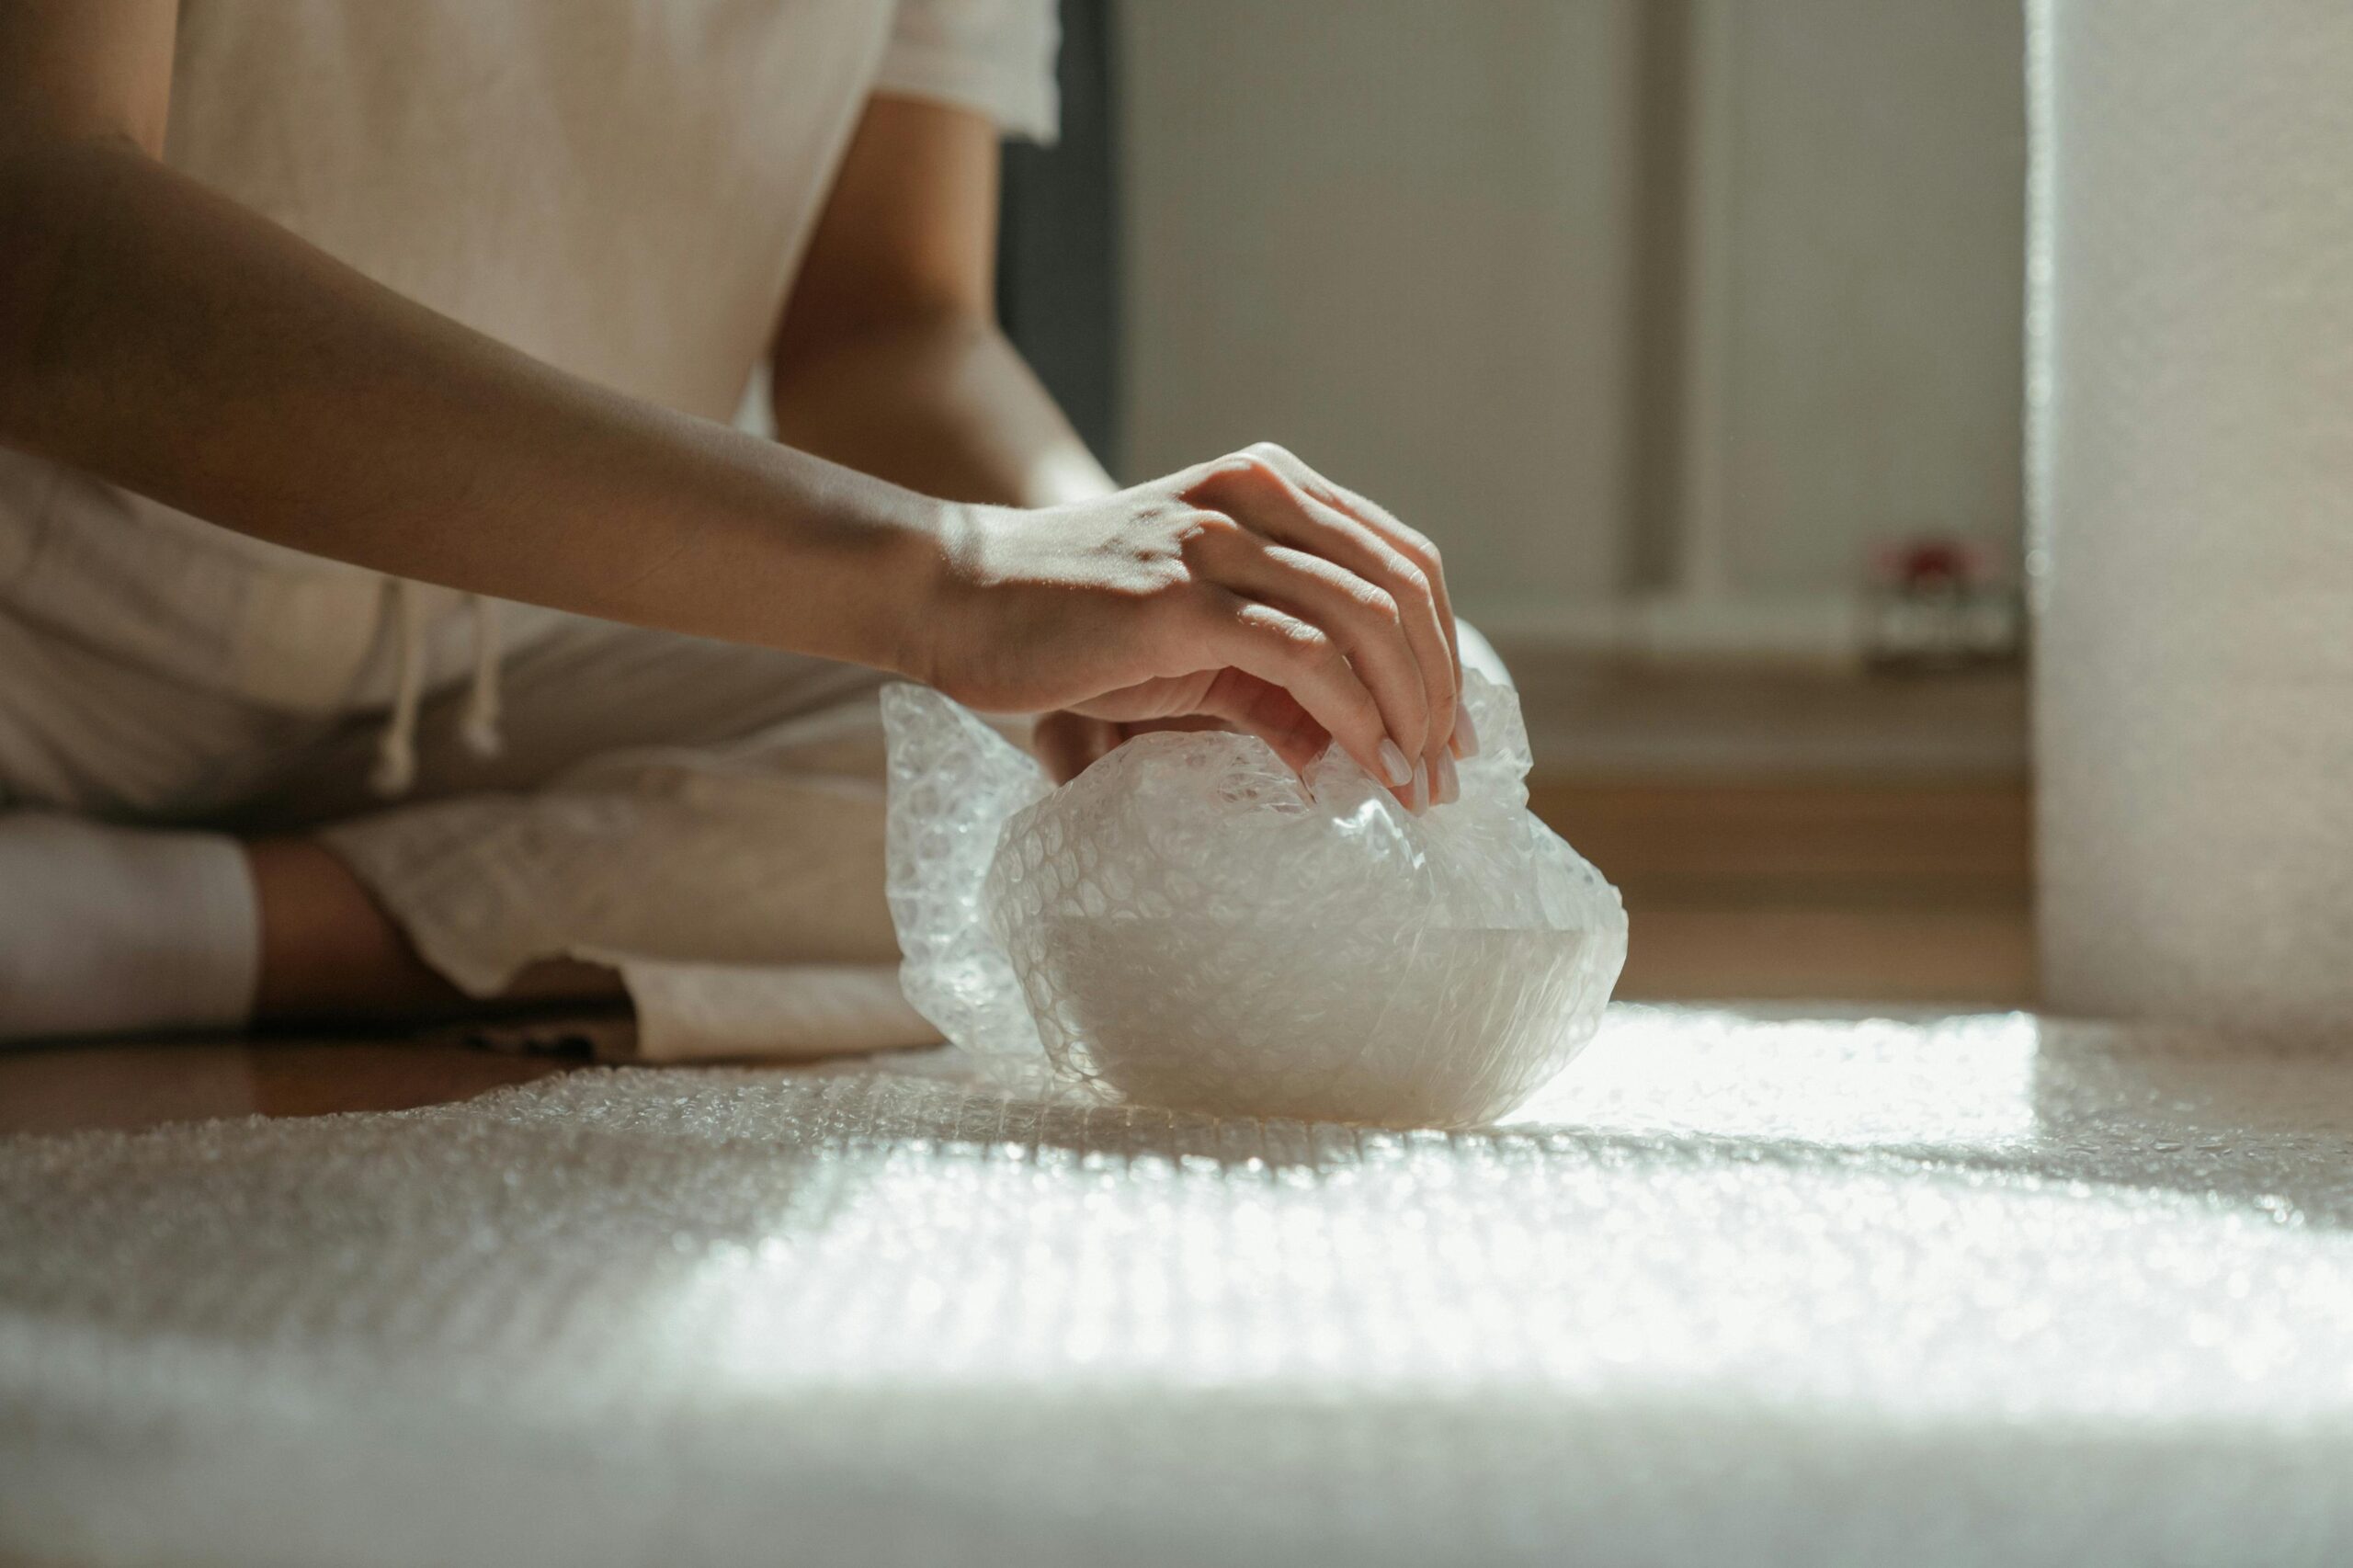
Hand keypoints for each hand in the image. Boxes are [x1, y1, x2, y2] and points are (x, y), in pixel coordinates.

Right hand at [913, 443, 1465, 807]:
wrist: (954, 598)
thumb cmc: (1067, 621)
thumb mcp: (1191, 634)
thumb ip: (1271, 676)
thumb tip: (1347, 751)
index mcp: (1267, 486)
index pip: (1401, 560)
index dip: (1442, 649)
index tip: (1450, 733)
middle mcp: (1254, 494)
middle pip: (1402, 587)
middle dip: (1440, 690)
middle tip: (1447, 775)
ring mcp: (1216, 540)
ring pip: (1367, 619)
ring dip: (1410, 714)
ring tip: (1418, 787)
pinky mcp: (1181, 597)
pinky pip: (1305, 657)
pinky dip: (1356, 720)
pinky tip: (1367, 769)